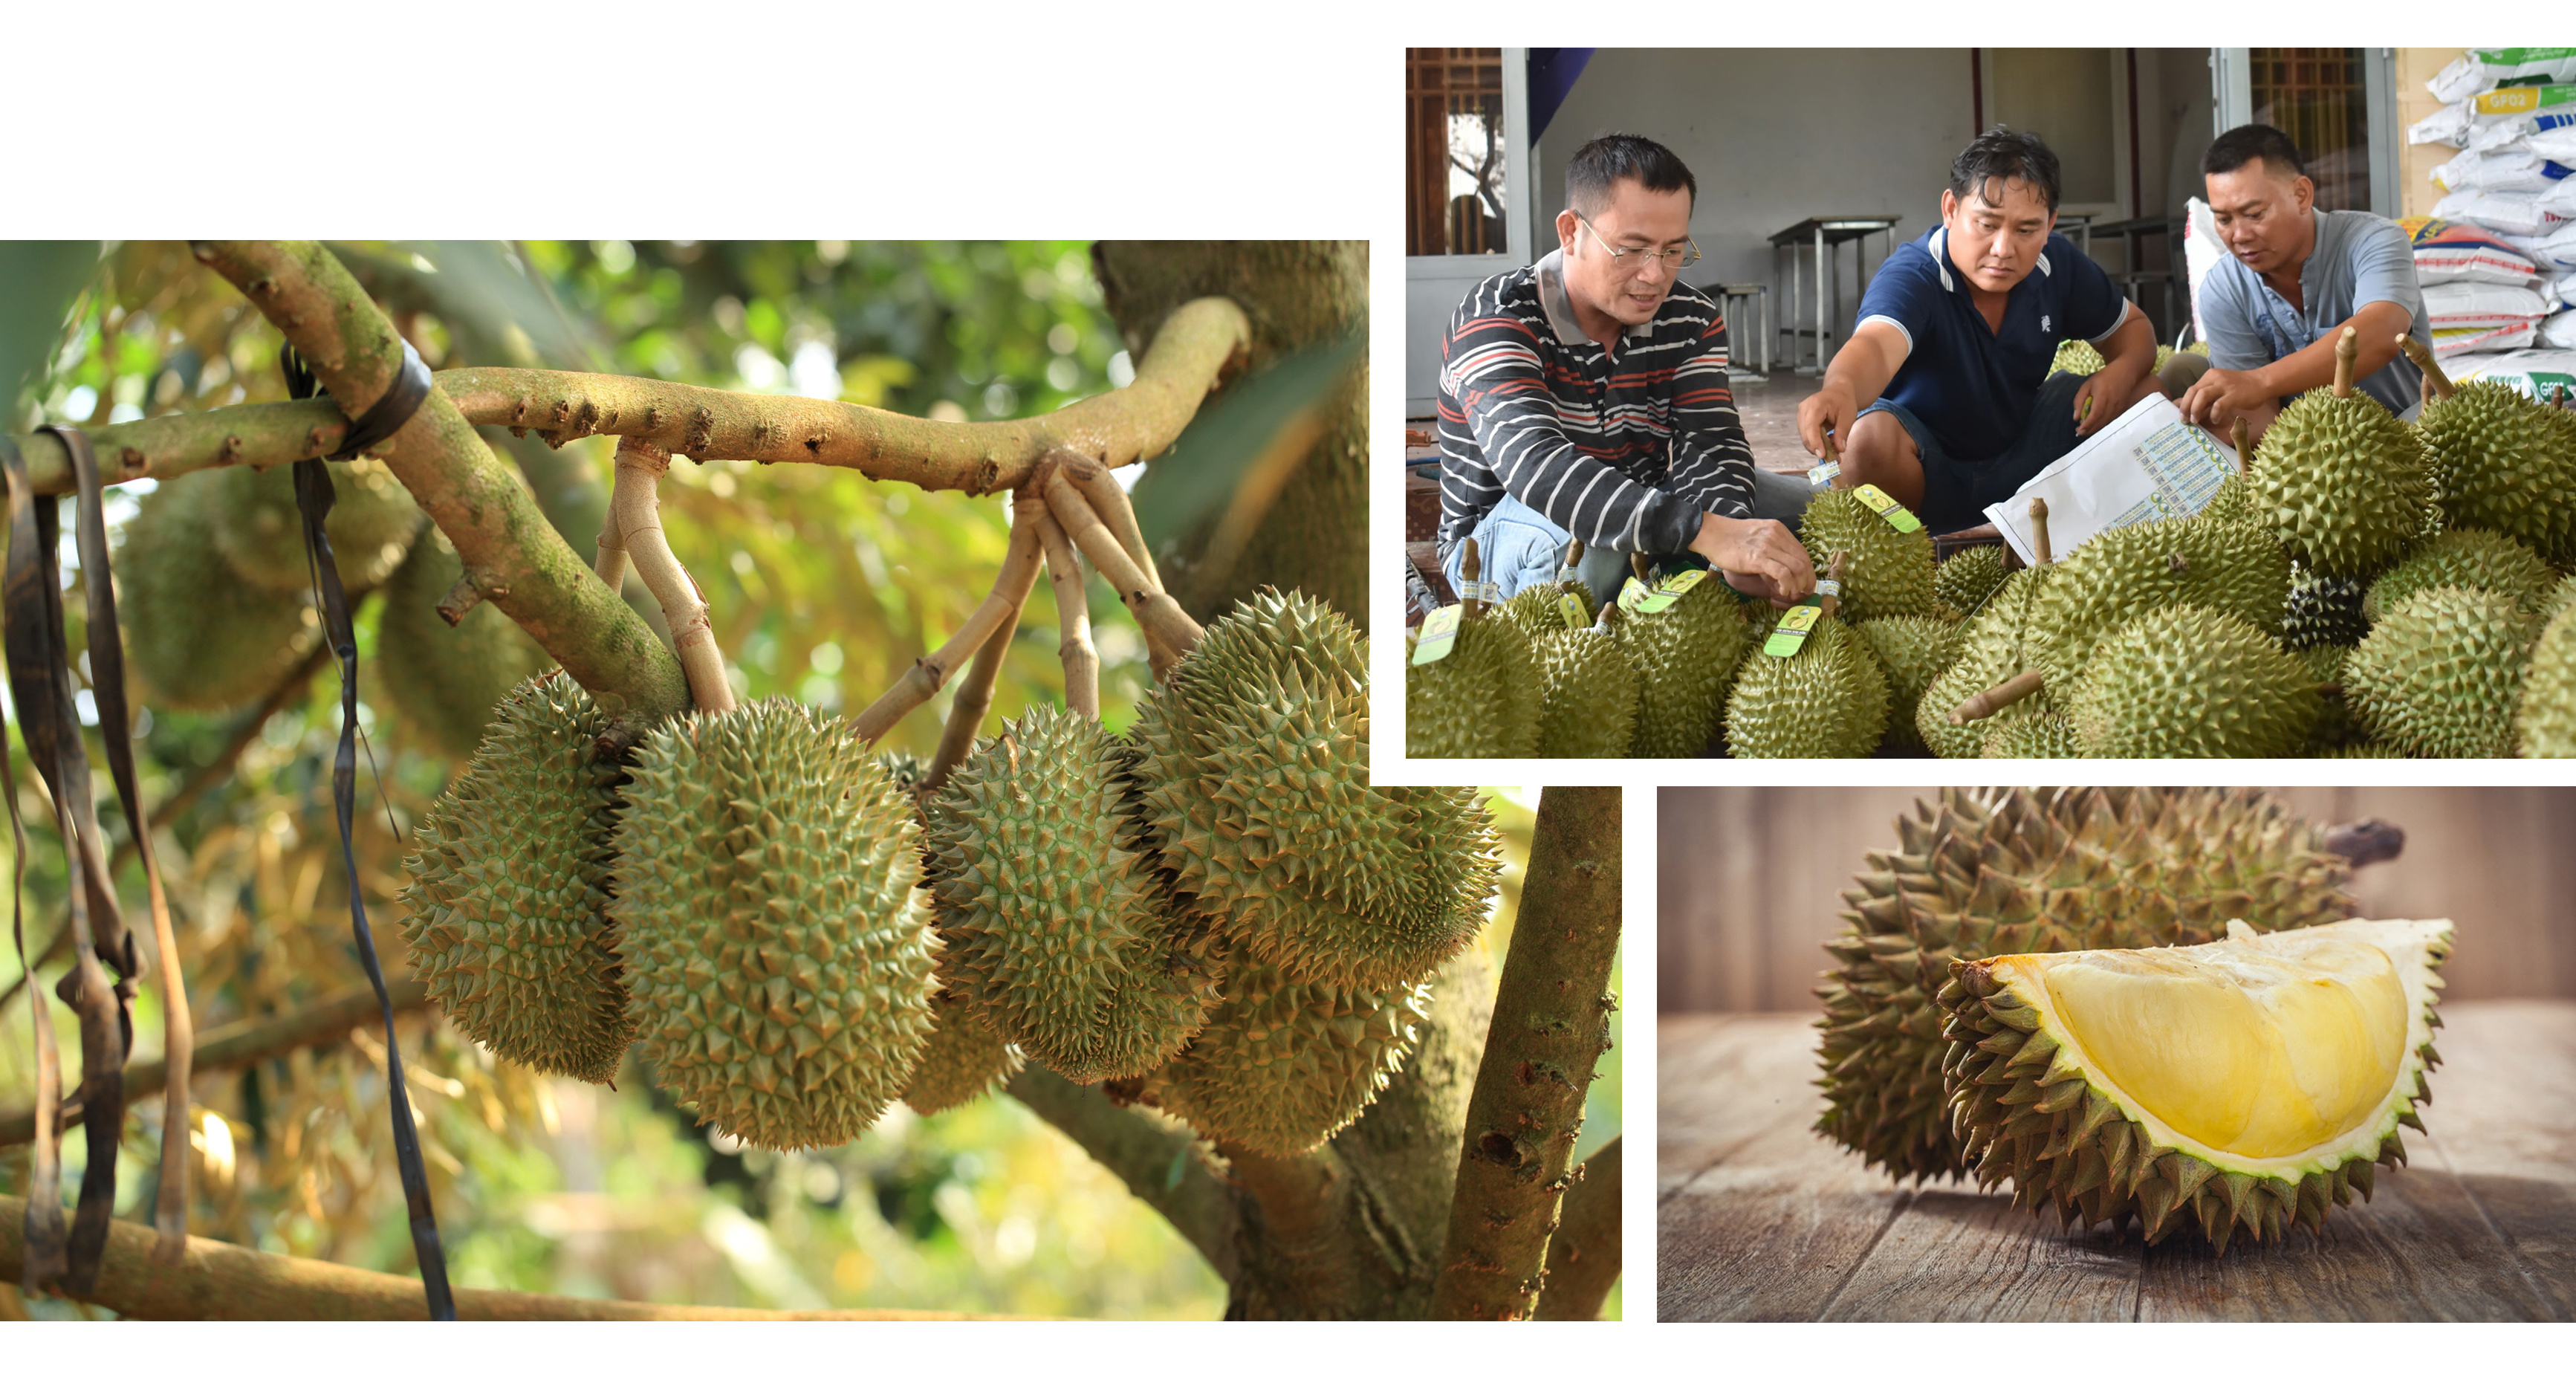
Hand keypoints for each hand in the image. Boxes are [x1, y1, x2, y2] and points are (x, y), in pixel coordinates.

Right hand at [1689, 514, 1814, 607]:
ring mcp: (1768, 546)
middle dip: (1807, 580)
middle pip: (1804, 560)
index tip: (1805, 584)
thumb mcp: (1757, 537)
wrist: (1710, 533)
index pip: (1802, 552)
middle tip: (1801, 593)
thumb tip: (1782, 571)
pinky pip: (1783, 573)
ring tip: (1790, 593)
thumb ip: (1771, 549)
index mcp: (1778, 530)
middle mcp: (1777, 535)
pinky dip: (1787, 585)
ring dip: (1798, 585)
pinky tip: (1781, 591)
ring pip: (1797, 567)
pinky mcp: (1758, 558)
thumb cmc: (1729, 538)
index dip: (1808, 571)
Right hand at [1796, 380, 1858, 461]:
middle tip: (1834, 458)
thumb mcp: (1848, 415)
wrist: (1838, 391)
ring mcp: (1801, 415)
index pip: (1811, 427)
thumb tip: (1839, 449)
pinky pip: (1808, 436)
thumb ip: (1843, 432)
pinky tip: (1829, 443)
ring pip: (1806, 438)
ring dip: (1819, 447)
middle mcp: (1804, 410)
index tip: (1822, 455)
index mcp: (1815, 404)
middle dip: (1819, 449)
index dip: (1815, 442)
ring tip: (1835, 450)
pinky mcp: (1802, 422)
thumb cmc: (1844, 401)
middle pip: (1806, 435)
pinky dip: (1818, 443)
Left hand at [2069, 369, 2133, 437]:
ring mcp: (2119, 408)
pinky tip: (2096, 423)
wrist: (2126, 372)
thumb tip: (2076, 417)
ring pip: (2106, 424)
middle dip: (2089, 430)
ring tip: (2085, 428)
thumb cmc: (2105, 377)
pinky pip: (2111, 421)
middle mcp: (2112, 404)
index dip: (2087, 425)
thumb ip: (2079, 401)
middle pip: (2100, 423)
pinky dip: (2102, 425)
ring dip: (2095, 429)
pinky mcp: (2122, 410)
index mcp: (2103, 396)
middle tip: (2079, 432)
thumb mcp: (2087, 385)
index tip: (2078, 430)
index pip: (2095, 415)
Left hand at [2176, 365, 2272, 428]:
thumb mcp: (2219, 388)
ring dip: (2195, 410)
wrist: (2262, 382)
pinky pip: (2218, 405)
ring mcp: (2225, 386)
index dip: (2183, 403)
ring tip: (2195, 420)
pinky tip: (2215, 420)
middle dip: (2185, 407)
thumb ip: (2205, 396)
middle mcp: (2215, 378)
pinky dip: (2214, 414)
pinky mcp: (2234, 395)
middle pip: (2193, 391)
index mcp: (2210, 376)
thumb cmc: (2240, 388)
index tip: (2180, 415)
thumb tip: (2186, 408)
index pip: (2191, 389)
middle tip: (2185, 420)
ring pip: (2202, 396)